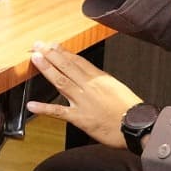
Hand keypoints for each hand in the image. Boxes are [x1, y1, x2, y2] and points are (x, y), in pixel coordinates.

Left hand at [24, 44, 145, 147]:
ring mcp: (83, 101)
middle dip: (51, 54)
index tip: (52, 44)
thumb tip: (89, 75)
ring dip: (47, 69)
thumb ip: (101, 81)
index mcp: (100, 78)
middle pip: (67, 67)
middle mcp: (90, 87)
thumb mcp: (117, 88)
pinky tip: (32, 105)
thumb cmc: (130, 109)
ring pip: (62, 82)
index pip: (78, 61)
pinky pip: (59, 112)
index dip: (63, 52)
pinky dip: (44, 109)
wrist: (138, 125)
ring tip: (35, 59)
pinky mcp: (80, 118)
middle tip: (37, 45)